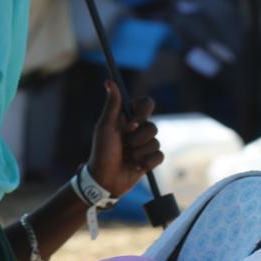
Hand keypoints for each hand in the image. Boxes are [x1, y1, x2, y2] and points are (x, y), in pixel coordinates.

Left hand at [87, 81, 162, 198]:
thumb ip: (112, 105)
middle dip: (137, 139)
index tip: (132, 123)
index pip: (146, 104)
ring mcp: (145, 145)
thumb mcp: (105, 127)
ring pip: (156, 143)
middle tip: (124, 145)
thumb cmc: (101, 152)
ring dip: (139, 153)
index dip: (142, 113)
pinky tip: (135, 166)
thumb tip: (109, 81)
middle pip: (153, 126)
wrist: (105, 180)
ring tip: (127, 158)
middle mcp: (139, 129)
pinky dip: (146, 162)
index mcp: (128, 118)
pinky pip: (159, 156)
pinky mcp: (151, 159)